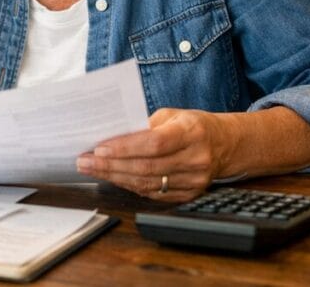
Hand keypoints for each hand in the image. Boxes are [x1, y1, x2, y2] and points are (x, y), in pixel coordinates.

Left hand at [76, 108, 231, 201]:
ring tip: (92, 169)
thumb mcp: (173, 115)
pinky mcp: (189, 195)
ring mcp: (194, 181)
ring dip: (114, 177)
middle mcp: (196, 159)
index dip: (125, 147)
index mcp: (192, 132)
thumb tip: (112, 136)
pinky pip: (153, 193)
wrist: (225, 145)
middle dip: (110, 165)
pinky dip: (129, 186)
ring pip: (147, 183)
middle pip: (146, 166)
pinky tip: (113, 178)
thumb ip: (145, 125)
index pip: (154, 143)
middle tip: (85, 161)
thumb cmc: (192, 125)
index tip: (99, 148)